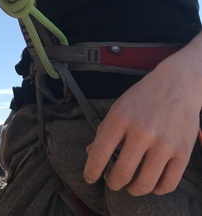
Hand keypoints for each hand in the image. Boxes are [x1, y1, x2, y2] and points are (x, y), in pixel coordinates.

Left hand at [83, 47, 201, 195]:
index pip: (100, 153)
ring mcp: (164, 143)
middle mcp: (142, 131)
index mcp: (121, 118)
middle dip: (113, 183)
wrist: (177, 83)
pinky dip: (157, 190)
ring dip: (134, 190)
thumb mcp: (118, 107)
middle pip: (122, 174)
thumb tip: (90, 154)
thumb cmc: (143, 96)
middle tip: (112, 181)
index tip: (89, 178)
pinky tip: (152, 183)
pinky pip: (168, 184)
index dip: (91, 171)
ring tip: (131, 185)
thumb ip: (105, 130)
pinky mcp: (183, 152)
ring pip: (145, 183)